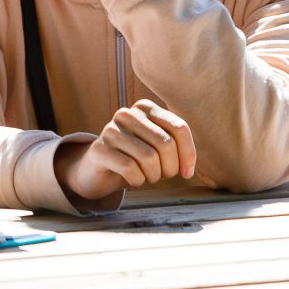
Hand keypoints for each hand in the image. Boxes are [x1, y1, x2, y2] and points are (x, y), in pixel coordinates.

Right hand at [56, 99, 196, 203]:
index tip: (187, 173)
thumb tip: (190, 167)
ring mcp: (111, 130)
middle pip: (165, 144)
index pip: (179, 128)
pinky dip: (138, 181)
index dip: (189, 154)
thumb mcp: (157, 145)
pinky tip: (133, 179)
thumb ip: (176, 144)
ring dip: (153, 176)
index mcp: (145, 108)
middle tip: (162, 175)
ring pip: (149, 158)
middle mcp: (127, 114)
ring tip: (147, 176)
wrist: (98, 170)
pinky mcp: (100, 149)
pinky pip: (131, 169)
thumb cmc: (134, 158)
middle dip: (170, 168)